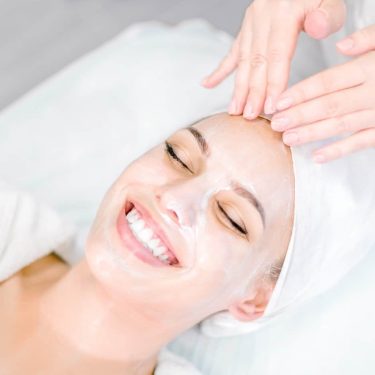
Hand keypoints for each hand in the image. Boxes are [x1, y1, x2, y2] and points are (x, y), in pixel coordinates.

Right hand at [201, 0, 345, 118]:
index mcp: (284, 11)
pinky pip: (232, 51)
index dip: (272, 83)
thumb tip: (316, 29)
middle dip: (252, 92)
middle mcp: (263, 16)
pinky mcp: (246, 27)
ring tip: (234, 110)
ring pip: (243, 60)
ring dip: (238, 87)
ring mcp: (251, 22)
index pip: (277, 55)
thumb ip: (327, 15)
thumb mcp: (331, 0)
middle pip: (256, 61)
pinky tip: (207, 84)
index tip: (269, 107)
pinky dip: (220, 70)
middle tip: (249, 115)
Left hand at [272, 24, 374, 162]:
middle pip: (329, 105)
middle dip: (299, 116)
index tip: (280, 102)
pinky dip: (338, 151)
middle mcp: (373, 92)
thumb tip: (341, 45)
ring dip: (312, 134)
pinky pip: (361, 143)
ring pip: (340, 125)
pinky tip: (317, 157)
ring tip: (288, 139)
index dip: (301, 93)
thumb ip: (367, 38)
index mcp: (369, 68)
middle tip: (276, 123)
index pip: (328, 82)